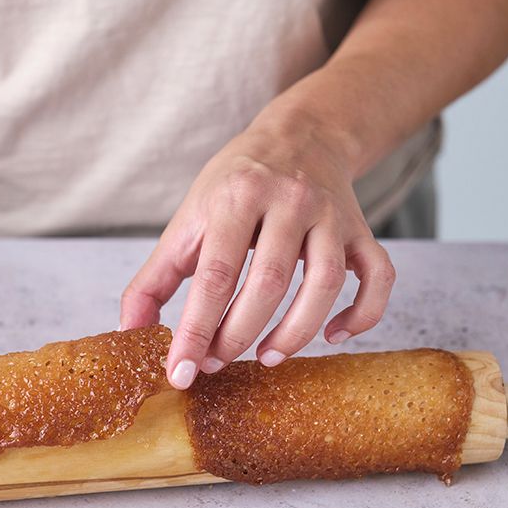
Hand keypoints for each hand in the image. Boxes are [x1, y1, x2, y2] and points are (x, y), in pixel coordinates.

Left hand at [120, 116, 394, 389]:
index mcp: (236, 197)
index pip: (215, 276)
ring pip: (324, 283)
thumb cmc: (234, 186)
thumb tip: (129, 332)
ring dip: (296, 332)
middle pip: (268, 283)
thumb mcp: (188, 220)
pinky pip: (377, 277)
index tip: (182, 372)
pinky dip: (361, 314)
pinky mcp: (362, 230)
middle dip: (238, 334)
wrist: (299, 135)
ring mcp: (330, 216)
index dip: (196, 329)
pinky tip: (332, 337)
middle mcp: (288, 201)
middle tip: (216, 363)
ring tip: (267, 358)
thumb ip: (155, 278)